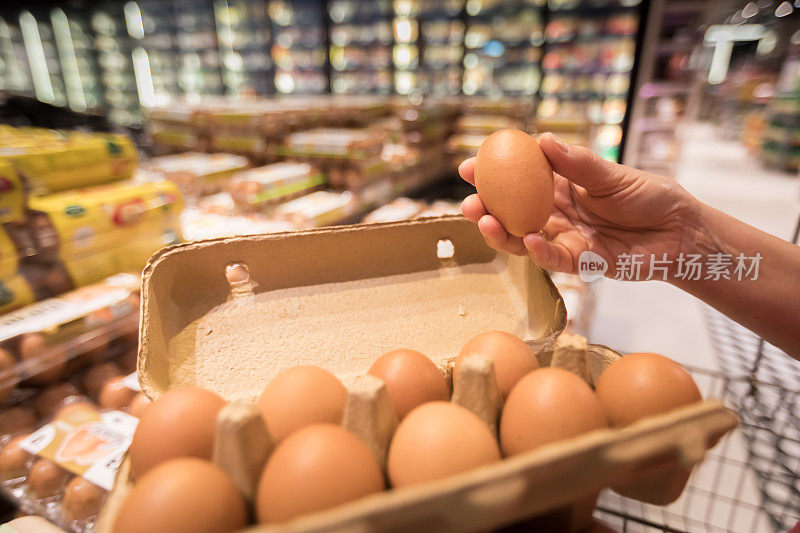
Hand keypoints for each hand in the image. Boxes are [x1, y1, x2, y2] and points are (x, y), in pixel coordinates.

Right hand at [459, 133, 700, 278]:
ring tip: (484, 223)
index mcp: (561, 185)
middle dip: (486, 209)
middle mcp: (557, 212)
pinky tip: (530, 241)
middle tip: (468, 204)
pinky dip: (539, 252)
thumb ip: (578, 163)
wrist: (681, 231)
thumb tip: (542, 140)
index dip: (492, 174)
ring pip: (524, 238)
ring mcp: (565, 238)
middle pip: (512, 212)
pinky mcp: (580, 263)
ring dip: (502, 233)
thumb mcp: (613, 174)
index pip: (519, 178)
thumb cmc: (650, 196)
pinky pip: (553, 259)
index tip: (468, 167)